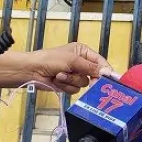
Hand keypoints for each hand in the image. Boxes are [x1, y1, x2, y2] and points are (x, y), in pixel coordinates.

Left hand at [0, 43, 116, 93]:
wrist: (30, 71)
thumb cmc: (50, 60)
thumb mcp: (73, 60)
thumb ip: (91, 67)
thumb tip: (107, 72)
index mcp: (82, 52)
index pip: (100, 62)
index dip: (105, 70)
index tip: (110, 79)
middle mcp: (80, 63)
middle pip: (93, 75)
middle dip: (85, 77)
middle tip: (90, 83)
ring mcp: (73, 75)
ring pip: (83, 84)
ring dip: (71, 81)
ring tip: (60, 75)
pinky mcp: (66, 85)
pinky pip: (74, 90)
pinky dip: (65, 86)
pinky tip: (56, 80)